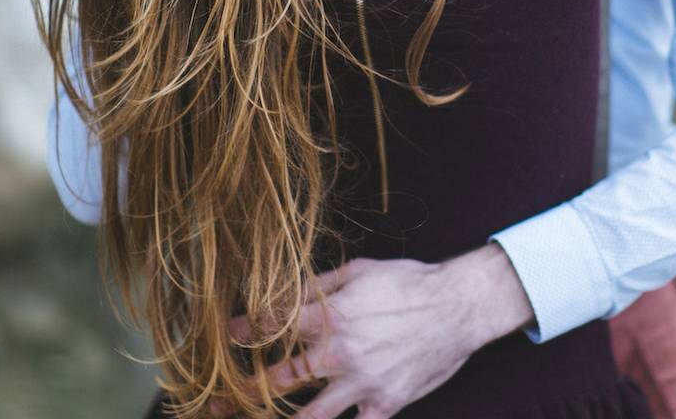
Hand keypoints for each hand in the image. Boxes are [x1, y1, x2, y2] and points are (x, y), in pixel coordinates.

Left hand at [218, 244, 534, 417]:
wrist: (458, 305)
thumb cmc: (409, 282)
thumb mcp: (359, 271)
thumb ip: (317, 286)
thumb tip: (281, 293)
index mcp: (330, 318)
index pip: (269, 329)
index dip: (241, 333)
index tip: (227, 337)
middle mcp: (340, 355)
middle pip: (277, 380)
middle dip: (241, 392)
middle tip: (217, 402)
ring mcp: (362, 384)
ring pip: (309, 418)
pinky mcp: (385, 403)